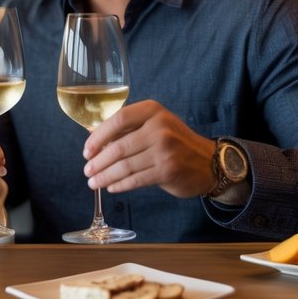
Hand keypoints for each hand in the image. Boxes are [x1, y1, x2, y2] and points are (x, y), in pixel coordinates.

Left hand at [82, 100, 215, 198]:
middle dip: (99, 161)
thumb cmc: (176, 142)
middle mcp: (159, 127)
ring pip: (125, 166)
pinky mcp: (167, 170)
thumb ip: (129, 129)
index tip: (87, 150)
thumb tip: (94, 138)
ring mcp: (165, 150)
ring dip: (105, 176)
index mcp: (153, 111)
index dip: (98, 136)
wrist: (209, 162)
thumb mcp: (156, 125)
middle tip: (87, 170)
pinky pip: (135, 179)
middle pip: (119, 146)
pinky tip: (111, 187)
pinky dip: (120, 185)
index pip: (118, 119)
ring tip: (93, 182)